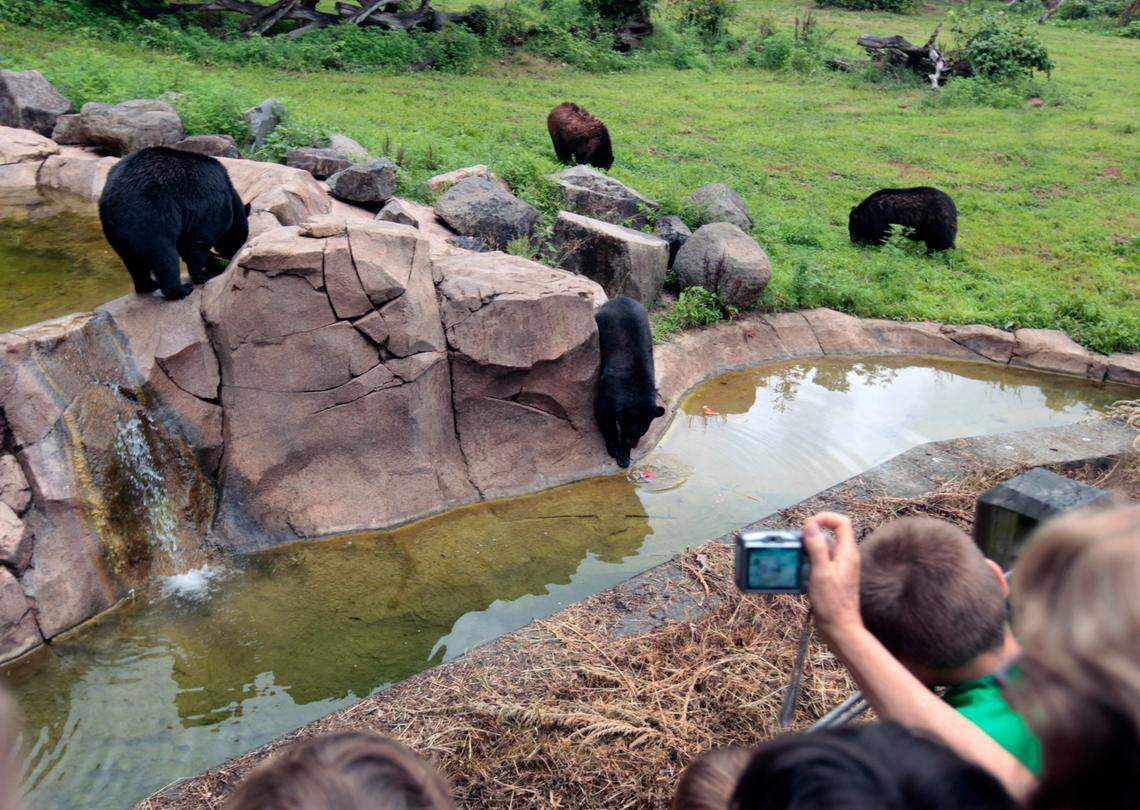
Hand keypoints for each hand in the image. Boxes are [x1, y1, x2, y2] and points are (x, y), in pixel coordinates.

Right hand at [803, 512, 862, 643]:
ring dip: (808, 549)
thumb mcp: (821, 573)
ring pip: (823, 548)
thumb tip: (810, 524)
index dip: (825, 518)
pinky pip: (821, 562)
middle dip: (813, 534)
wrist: (839, 628)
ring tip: (795, 558)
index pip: (842, 523)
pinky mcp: (833, 578)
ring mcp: (840, 568)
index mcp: (847, 553)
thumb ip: (816, 547)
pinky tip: (799, 572)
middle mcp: (846, 557)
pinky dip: (809, 562)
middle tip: (797, 543)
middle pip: (831, 534)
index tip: (808, 525)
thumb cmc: (832, 603)